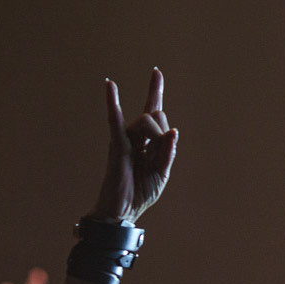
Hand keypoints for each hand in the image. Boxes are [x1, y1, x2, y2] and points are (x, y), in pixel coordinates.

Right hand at [91, 70, 177, 224]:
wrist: (122, 212)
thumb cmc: (140, 193)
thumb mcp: (161, 173)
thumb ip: (167, 152)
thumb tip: (174, 131)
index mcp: (149, 142)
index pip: (155, 112)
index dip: (155, 91)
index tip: (156, 72)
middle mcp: (136, 136)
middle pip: (156, 115)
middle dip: (164, 132)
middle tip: (158, 154)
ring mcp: (125, 139)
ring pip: (147, 120)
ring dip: (156, 136)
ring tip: (148, 157)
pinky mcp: (116, 145)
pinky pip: (115, 121)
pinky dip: (113, 102)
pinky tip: (110, 85)